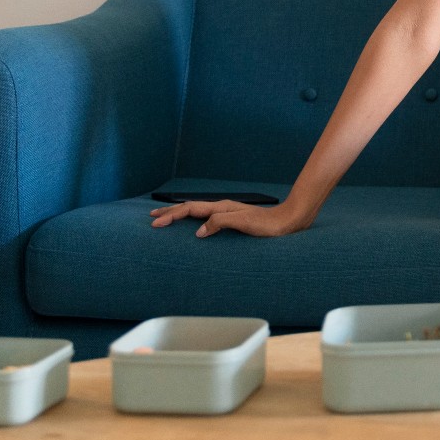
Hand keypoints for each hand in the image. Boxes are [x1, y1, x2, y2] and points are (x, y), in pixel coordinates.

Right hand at [147, 198, 312, 237]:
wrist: (287, 222)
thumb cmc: (267, 225)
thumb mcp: (243, 224)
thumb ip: (221, 223)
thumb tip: (199, 231)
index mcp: (221, 208)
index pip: (190, 210)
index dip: (172, 216)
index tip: (155, 224)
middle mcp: (222, 208)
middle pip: (190, 208)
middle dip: (170, 212)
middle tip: (152, 217)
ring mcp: (227, 213)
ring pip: (197, 212)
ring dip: (180, 215)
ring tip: (167, 218)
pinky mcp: (232, 220)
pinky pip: (206, 219)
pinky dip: (193, 220)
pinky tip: (194, 226)